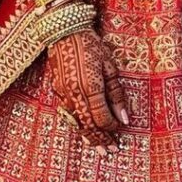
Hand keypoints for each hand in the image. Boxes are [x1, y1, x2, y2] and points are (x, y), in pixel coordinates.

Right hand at [47, 29, 128, 149]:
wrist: (64, 30)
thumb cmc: (91, 44)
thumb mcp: (109, 65)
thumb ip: (116, 93)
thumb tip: (124, 118)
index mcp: (90, 86)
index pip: (101, 117)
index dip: (111, 126)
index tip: (120, 129)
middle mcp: (74, 93)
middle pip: (88, 124)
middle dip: (100, 139)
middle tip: (110, 151)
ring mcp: (63, 92)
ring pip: (76, 121)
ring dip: (88, 136)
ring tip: (98, 148)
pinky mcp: (57, 89)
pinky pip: (68, 113)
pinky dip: (77, 124)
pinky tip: (83, 130)